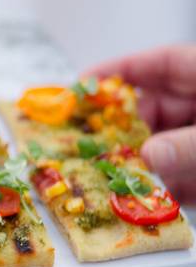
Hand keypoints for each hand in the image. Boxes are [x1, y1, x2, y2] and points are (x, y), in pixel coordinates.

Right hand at [85, 45, 195, 202]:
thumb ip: (191, 144)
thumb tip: (150, 155)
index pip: (162, 63)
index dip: (121, 69)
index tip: (82, 82)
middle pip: (153, 109)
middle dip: (120, 126)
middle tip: (85, 138)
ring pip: (161, 148)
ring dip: (135, 163)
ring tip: (102, 175)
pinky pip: (178, 184)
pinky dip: (158, 194)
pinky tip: (134, 204)